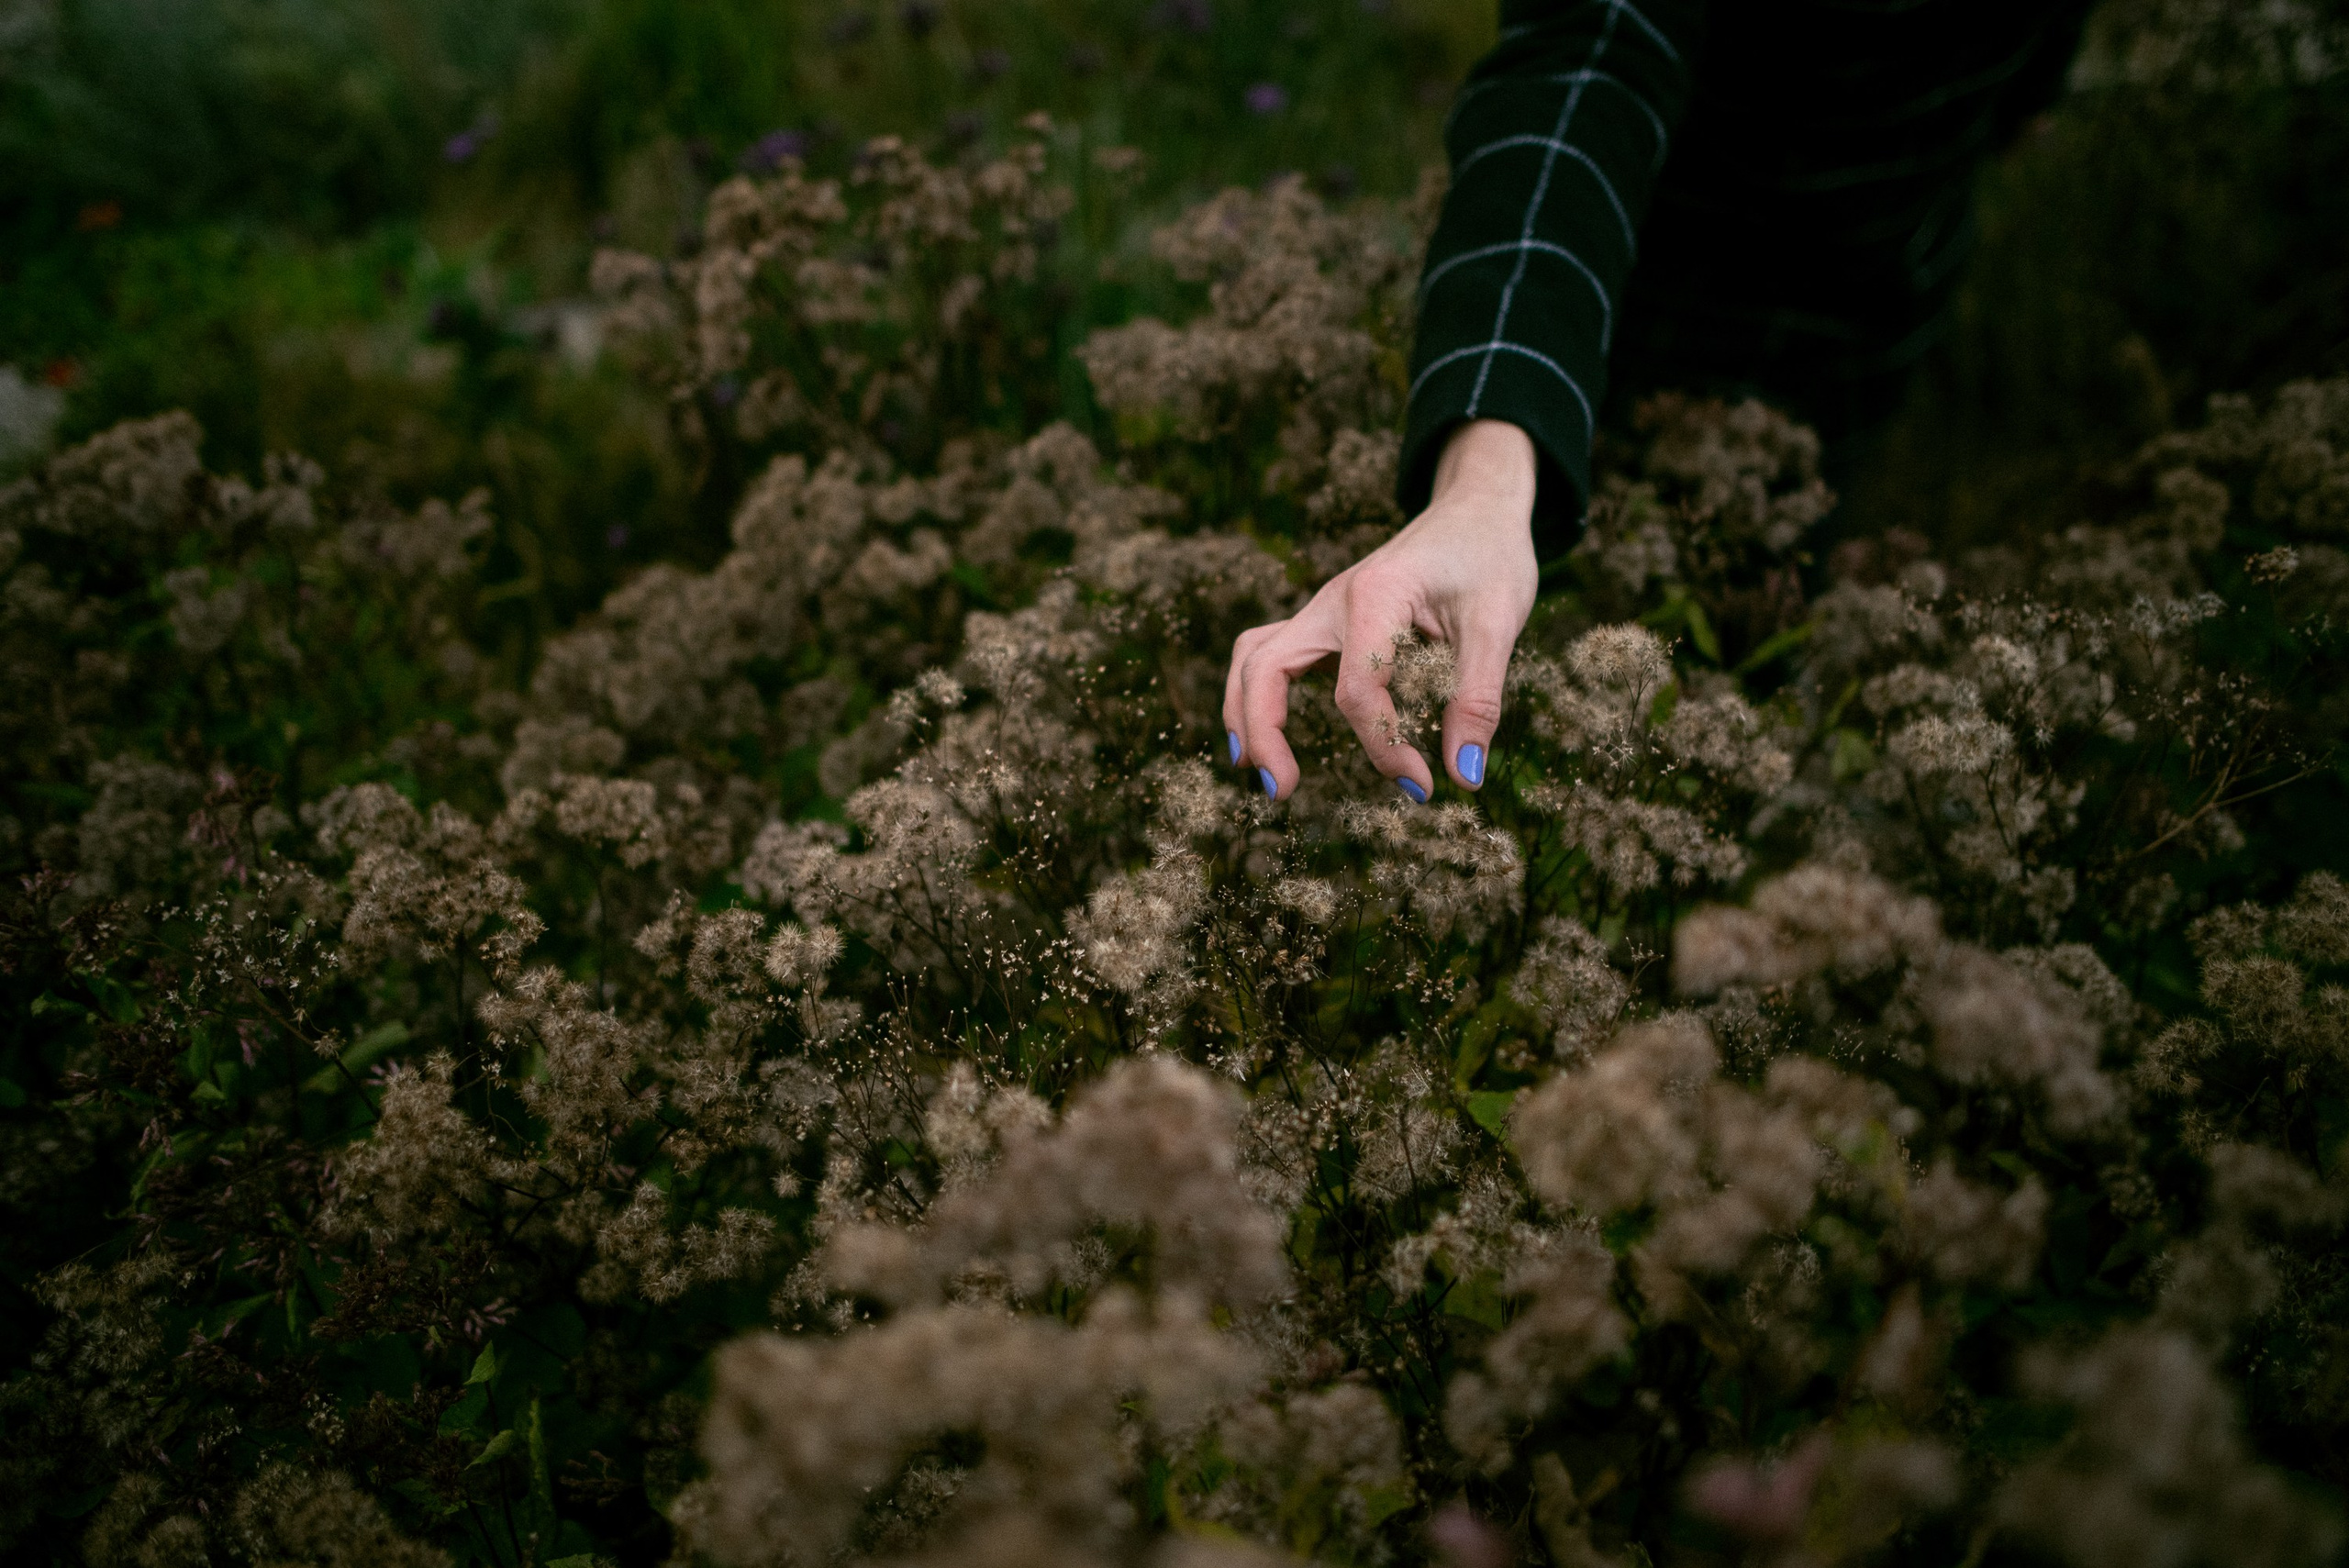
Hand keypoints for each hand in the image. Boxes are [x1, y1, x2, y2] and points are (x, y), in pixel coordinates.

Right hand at [1224, 419, 1539, 799]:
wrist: (1478, 507)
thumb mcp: (1499, 625)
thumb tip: (1463, 777)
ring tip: (1257, 767)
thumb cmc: (1490, 556)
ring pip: (1255, 656)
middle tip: (1284, 790)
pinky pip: (1272, 654)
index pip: (1357, 690)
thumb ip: (1478, 700)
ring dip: (1246, 711)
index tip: (1422, 784)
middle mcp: (1334, 599)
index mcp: (1376, 594)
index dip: (1384, 747)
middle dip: (1264, 729)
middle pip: (1265, 665)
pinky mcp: (1326, 621)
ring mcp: (1323, 609)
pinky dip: (1261, 693)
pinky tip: (1270, 733)